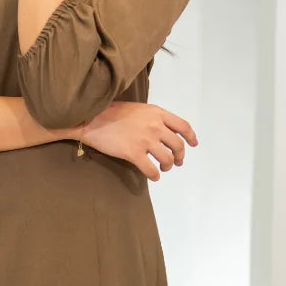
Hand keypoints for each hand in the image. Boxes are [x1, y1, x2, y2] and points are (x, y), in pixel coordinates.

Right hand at [79, 101, 198, 180]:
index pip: (183, 126)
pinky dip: (155, 175)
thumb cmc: (112, 112)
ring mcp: (145, 140)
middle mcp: (155, 126)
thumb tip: (163, 131)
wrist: (92, 118)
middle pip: (177, 145)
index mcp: (157, 113)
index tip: (193, 144)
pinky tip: (153, 176)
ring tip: (163, 169)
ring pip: (167, 159)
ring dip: (168, 166)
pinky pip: (151, 169)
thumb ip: (153, 118)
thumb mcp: (139, 109)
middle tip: (177, 162)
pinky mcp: (134, 153)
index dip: (191, 137)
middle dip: (180, 156)